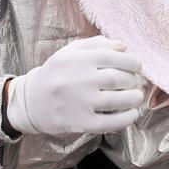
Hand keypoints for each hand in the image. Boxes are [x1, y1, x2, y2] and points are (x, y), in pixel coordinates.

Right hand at [5, 36, 144, 135]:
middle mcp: (78, 79)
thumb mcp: (70, 52)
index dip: (132, 62)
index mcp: (77, 59)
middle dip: (134, 80)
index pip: (114, 56)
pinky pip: (110, 122)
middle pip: (118, 78)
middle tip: (137, 83)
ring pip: (118, 100)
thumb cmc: (55, 74)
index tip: (137, 67)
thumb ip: (96, 44)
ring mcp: (80, 103)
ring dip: (134, 98)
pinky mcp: (80, 123)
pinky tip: (132, 114)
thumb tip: (124, 46)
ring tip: (136, 97)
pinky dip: (127, 119)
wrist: (30, 102)